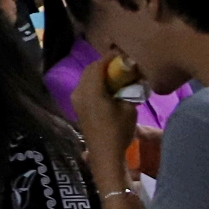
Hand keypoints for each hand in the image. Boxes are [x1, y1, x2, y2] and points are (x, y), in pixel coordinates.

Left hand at [72, 55, 141, 172]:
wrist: (105, 153)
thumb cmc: (118, 131)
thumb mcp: (129, 108)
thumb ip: (129, 90)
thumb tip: (132, 79)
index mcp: (91, 90)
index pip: (99, 65)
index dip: (111, 58)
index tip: (123, 55)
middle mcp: (79, 91)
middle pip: (90, 70)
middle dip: (105, 65)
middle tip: (121, 64)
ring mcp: (76, 99)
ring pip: (87, 78)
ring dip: (100, 74)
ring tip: (117, 76)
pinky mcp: (78, 107)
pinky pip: (86, 87)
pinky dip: (96, 83)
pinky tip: (109, 88)